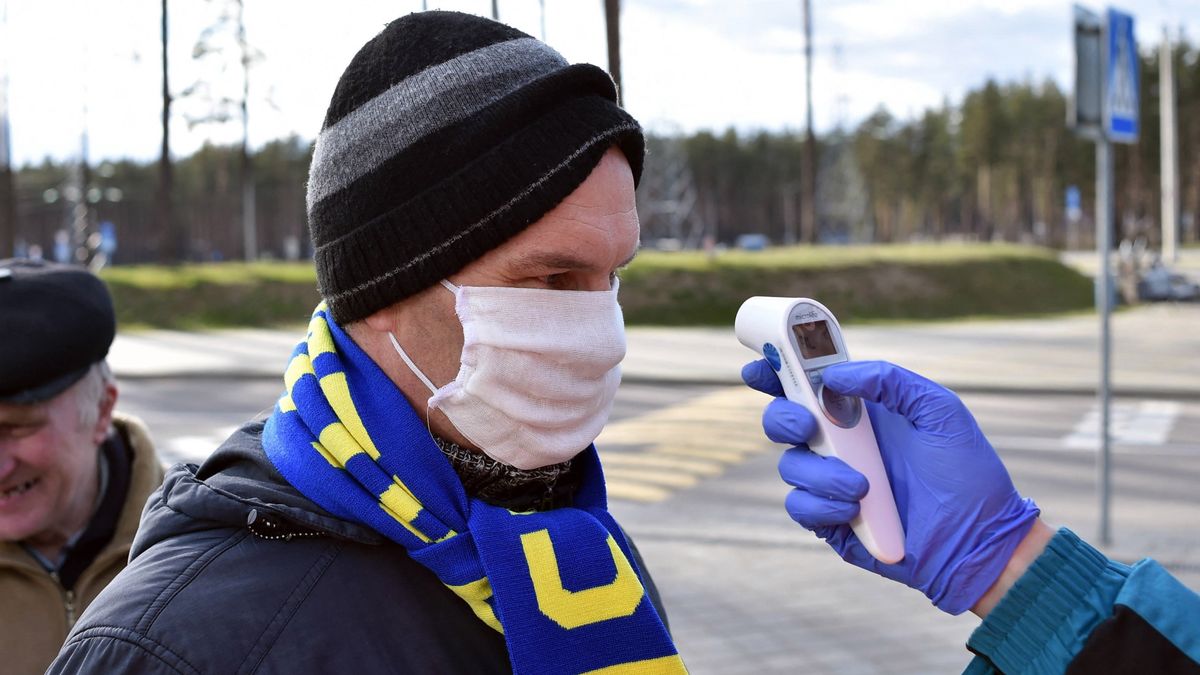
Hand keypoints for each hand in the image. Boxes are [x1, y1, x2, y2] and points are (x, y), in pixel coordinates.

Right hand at [743, 359, 1039, 614]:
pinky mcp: (832, 522)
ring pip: (790, 467)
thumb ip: (890, 381)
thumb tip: (834, 376)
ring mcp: (832, 483)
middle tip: (807, 424)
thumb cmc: (966, 473)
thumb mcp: (939, 410)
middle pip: (781, 422)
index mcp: (858, 413)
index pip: (804, 386)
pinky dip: (821, 505)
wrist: (981, 539)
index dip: (773, 373)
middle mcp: (839, 445)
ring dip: (820, 473)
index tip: (758, 367)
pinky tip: (854, 509)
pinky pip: (801, 507)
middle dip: (783, 418)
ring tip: (862, 486)